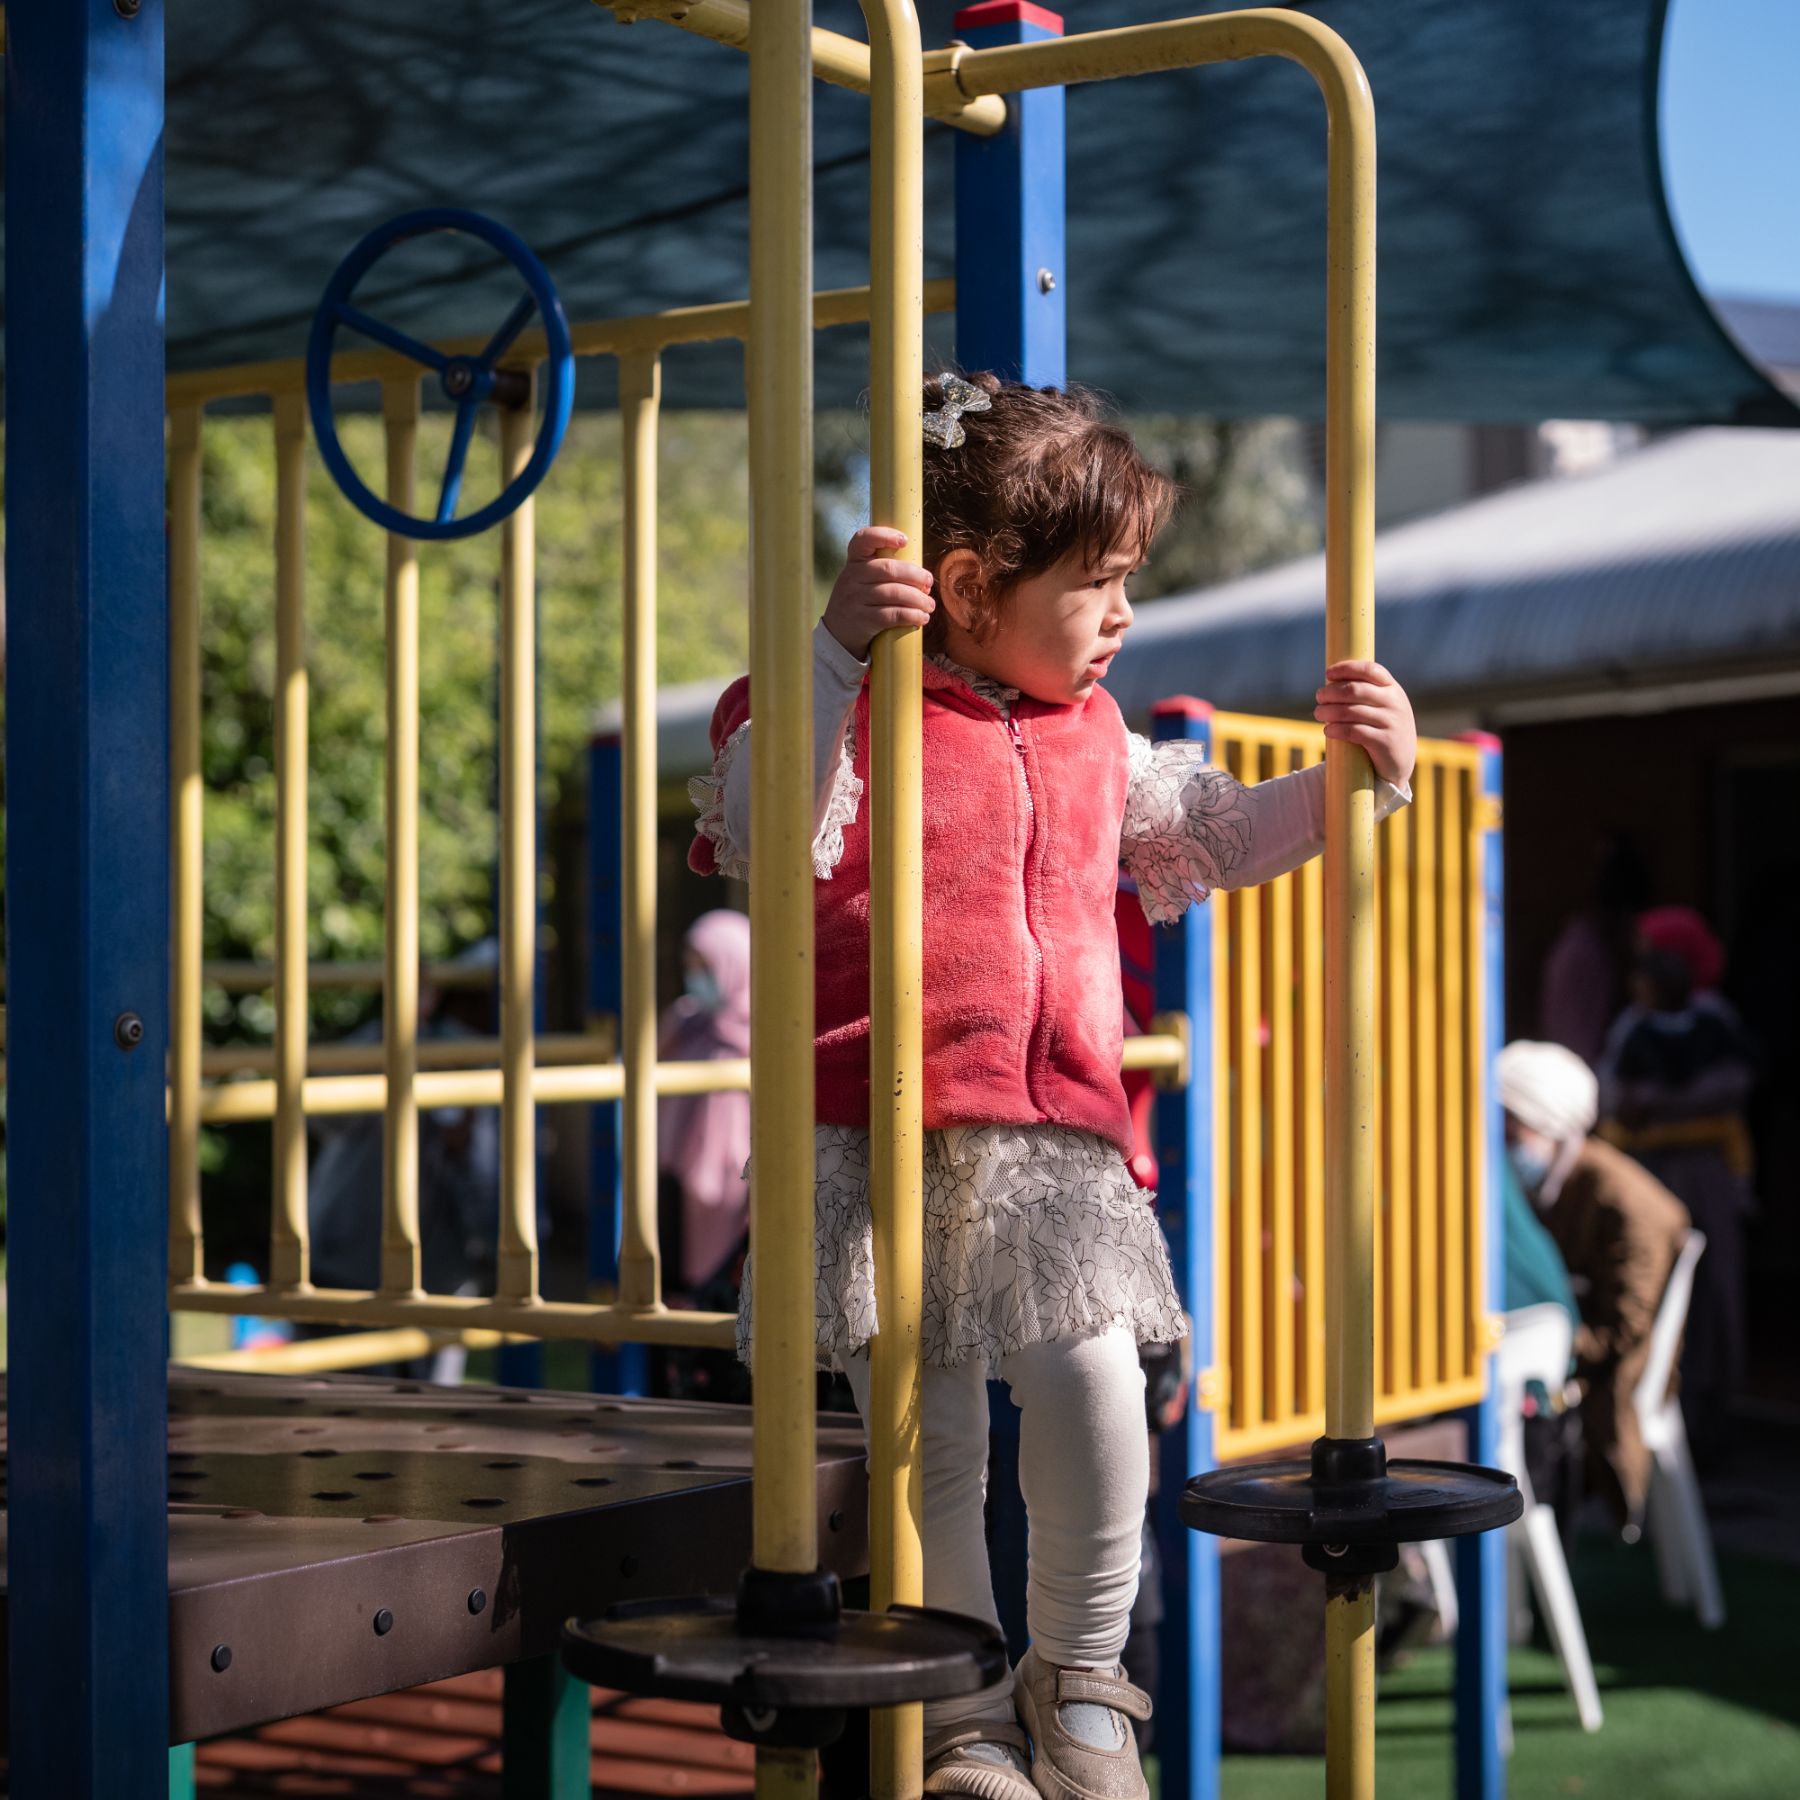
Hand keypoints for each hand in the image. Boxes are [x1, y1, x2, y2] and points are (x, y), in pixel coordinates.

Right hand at [823, 525, 934, 659]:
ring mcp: (855, 599)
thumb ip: (882, 571)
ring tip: (929, 605)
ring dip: (919, 599)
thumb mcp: (861, 580)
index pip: (863, 540)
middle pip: (889, 569)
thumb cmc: (860, 603)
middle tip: (929, 582)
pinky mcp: (862, 620)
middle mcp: (851, 577)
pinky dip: (912, 616)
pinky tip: (922, 618)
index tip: (904, 541)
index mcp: (854, 562)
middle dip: (916, 575)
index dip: (883, 535)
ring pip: (895, 593)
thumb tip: (923, 577)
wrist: (838, 635)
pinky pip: (893, 614)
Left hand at [1314, 661, 1416, 788]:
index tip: (1328, 673)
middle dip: (1331, 692)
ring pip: (1350, 711)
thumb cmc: (1382, 731)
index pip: (1370, 670)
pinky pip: (1353, 731)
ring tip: (1319, 714)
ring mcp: (1391, 722)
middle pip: (1355, 689)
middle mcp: (1394, 703)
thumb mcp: (1381, 708)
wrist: (1398, 765)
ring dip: (1328, 711)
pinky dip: (1336, 729)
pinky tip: (1328, 730)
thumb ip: (1365, 694)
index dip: (1347, 668)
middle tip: (1319, 697)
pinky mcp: (1384, 742)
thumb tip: (1331, 683)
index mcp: (1393, 689)